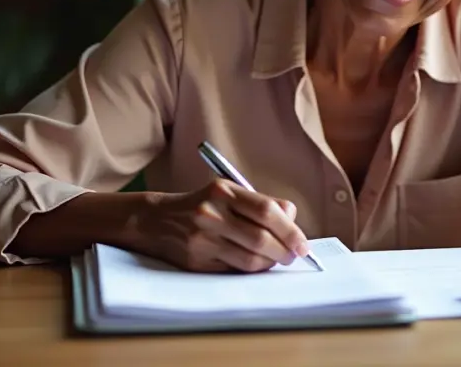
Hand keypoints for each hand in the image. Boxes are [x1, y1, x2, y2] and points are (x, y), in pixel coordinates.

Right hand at [129, 180, 310, 272]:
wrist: (157, 220)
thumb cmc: (203, 205)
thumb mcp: (227, 192)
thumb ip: (261, 203)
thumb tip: (293, 221)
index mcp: (223, 191)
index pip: (267, 210)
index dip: (290, 230)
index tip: (303, 243)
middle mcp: (211, 213)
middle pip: (261, 237)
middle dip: (285, 250)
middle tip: (295, 255)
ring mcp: (202, 239)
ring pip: (250, 258)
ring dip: (271, 262)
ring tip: (277, 259)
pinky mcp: (197, 260)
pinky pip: (235, 269)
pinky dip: (252, 269)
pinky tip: (257, 263)